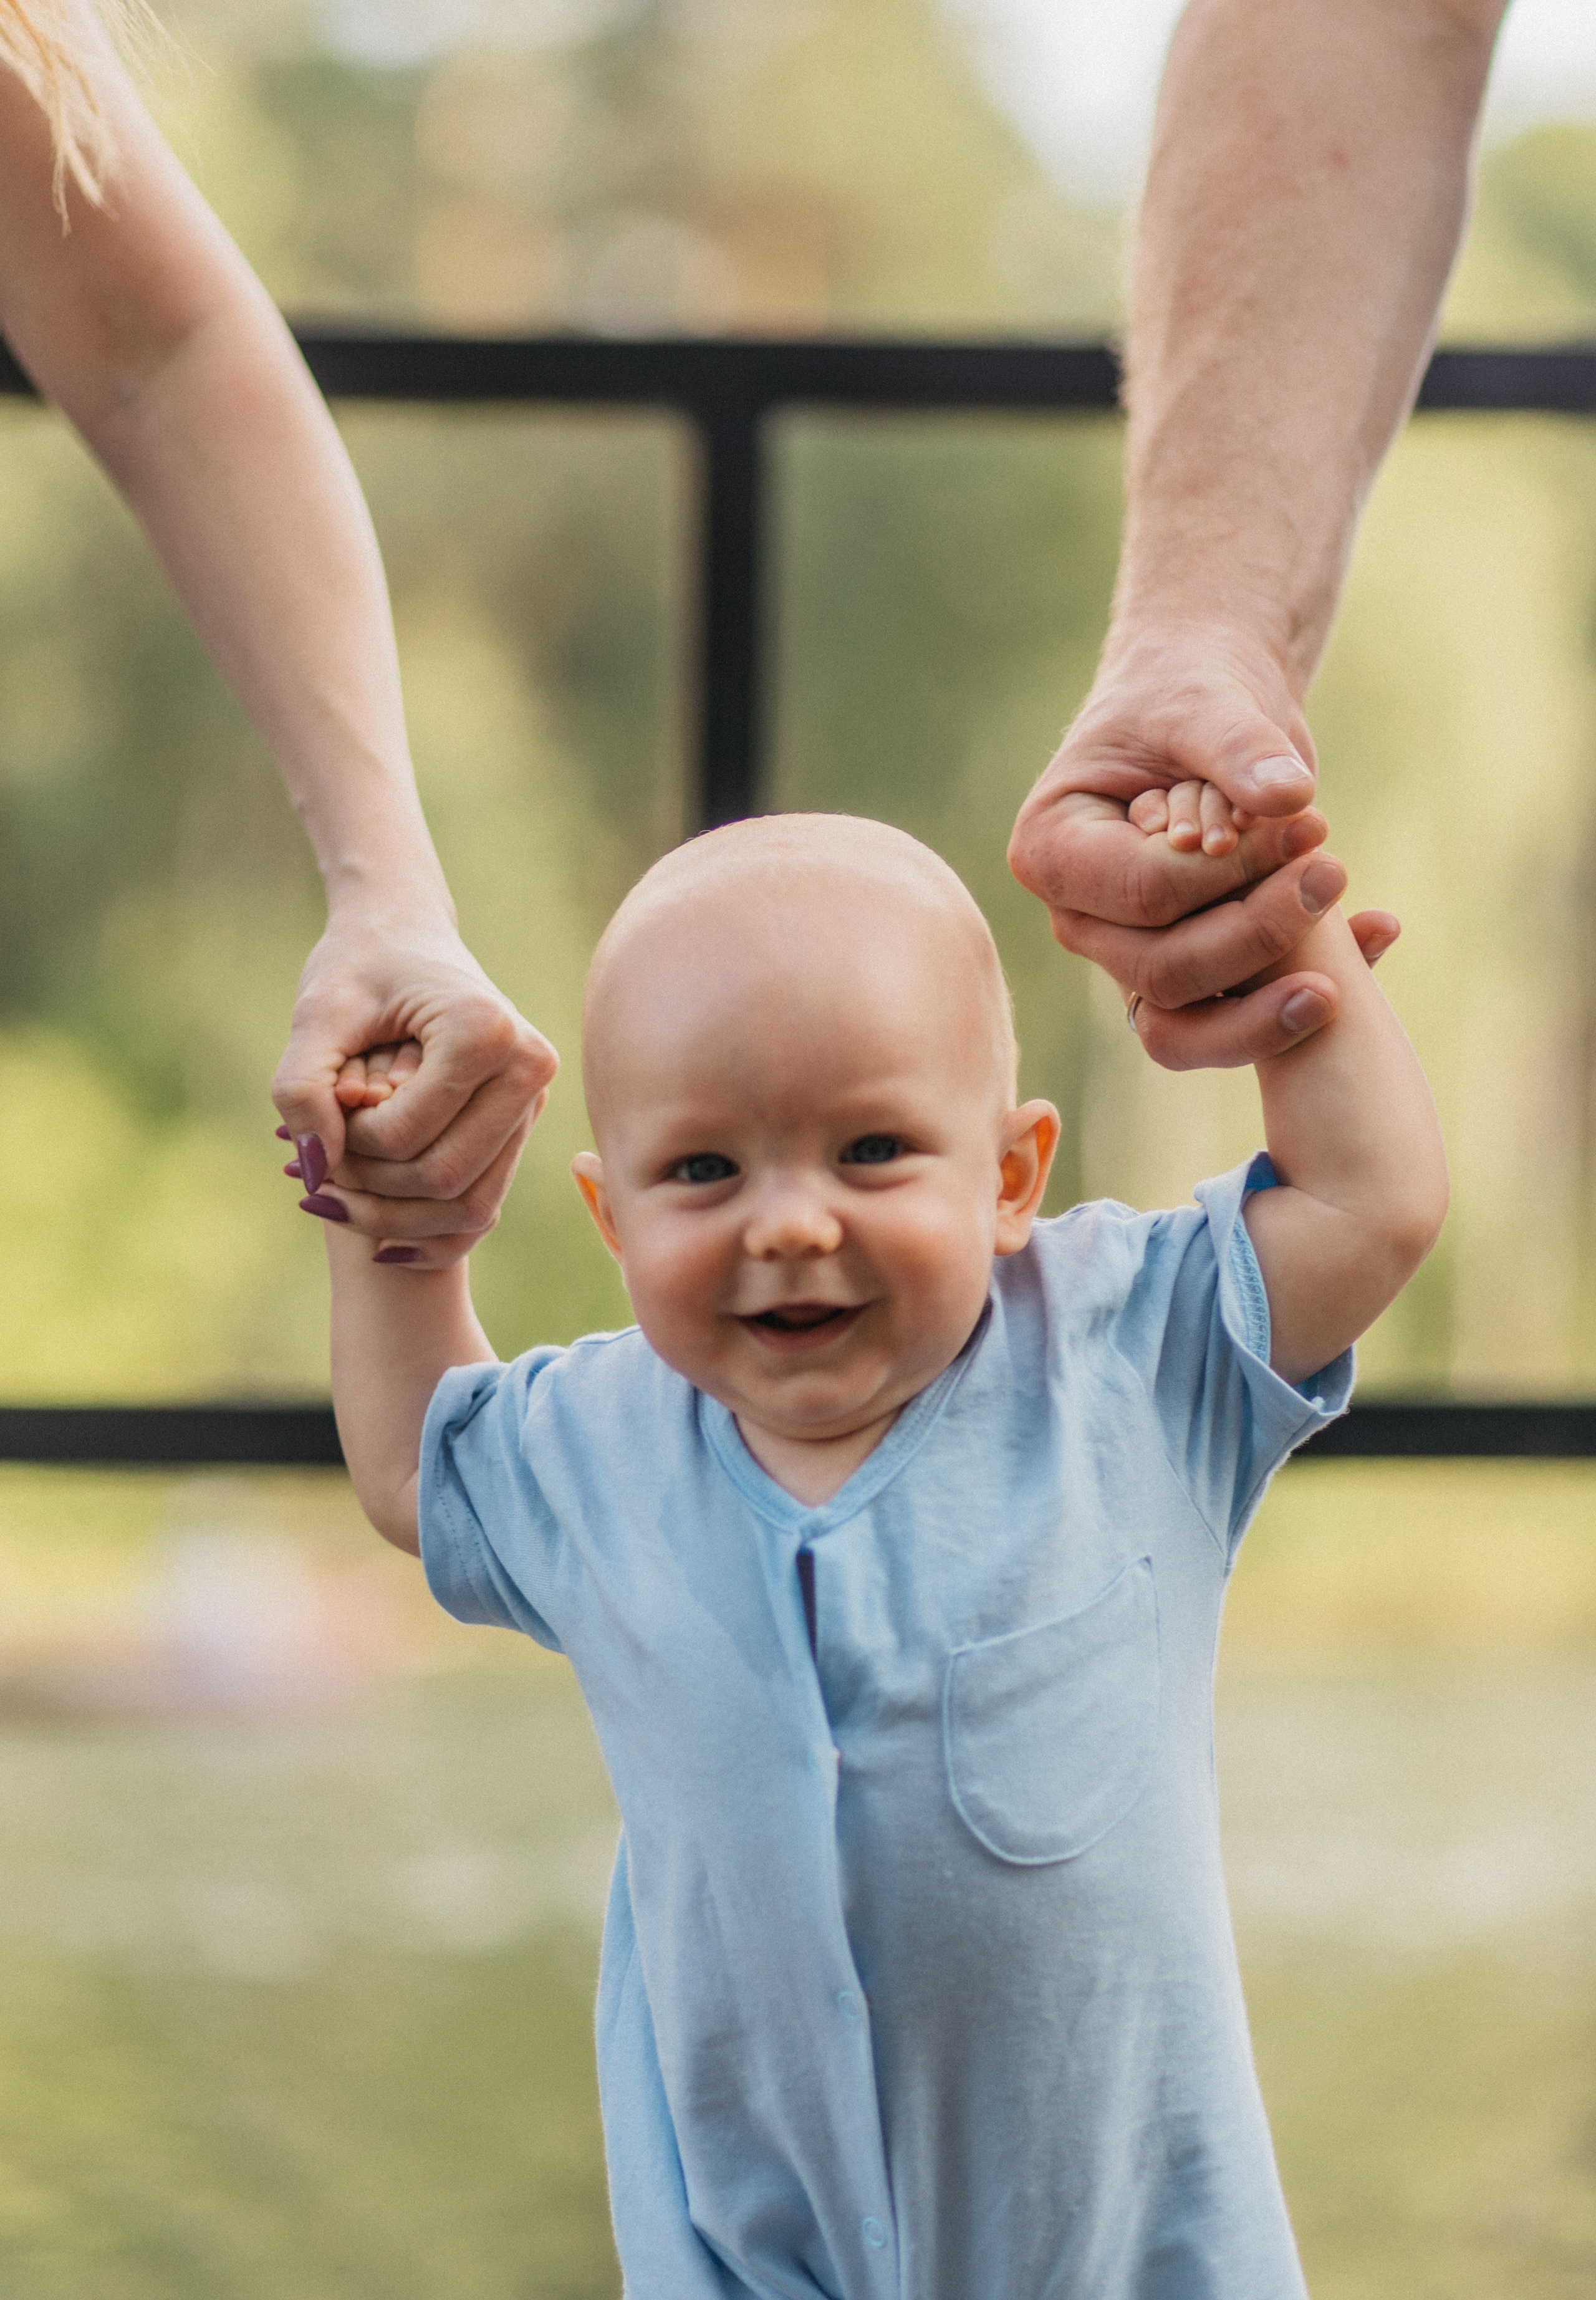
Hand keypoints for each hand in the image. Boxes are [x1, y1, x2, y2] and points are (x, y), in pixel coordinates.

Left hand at [272, 906, 556, 1267]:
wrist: (404, 936)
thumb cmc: (358, 966)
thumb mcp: (315, 1015)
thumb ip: (301, 1088)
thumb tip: (315, 1170)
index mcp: (486, 1031)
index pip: (407, 1134)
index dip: (347, 1141)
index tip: (320, 1108)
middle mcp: (528, 1067)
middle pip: (445, 1179)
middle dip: (369, 1184)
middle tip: (314, 1158)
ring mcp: (533, 1100)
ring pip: (470, 1207)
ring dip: (393, 1216)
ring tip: (331, 1192)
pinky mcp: (522, 1124)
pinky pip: (483, 1208)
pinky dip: (429, 1234)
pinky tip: (375, 1238)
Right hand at [1009, 626, 1346, 1066]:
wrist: (1209, 712)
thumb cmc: (1188, 692)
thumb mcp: (1208, 701)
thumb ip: (1238, 745)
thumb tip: (1290, 796)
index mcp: (1052, 852)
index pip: (1144, 895)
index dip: (1231, 875)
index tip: (1304, 826)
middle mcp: (1080, 918)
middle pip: (1161, 972)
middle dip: (1258, 934)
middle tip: (1334, 870)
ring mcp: (1126, 955)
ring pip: (1186, 1029)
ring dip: (1271, 1000)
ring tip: (1355, 940)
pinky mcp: (1186, 974)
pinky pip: (1233, 1022)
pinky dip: (1306, 996)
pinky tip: (1379, 933)